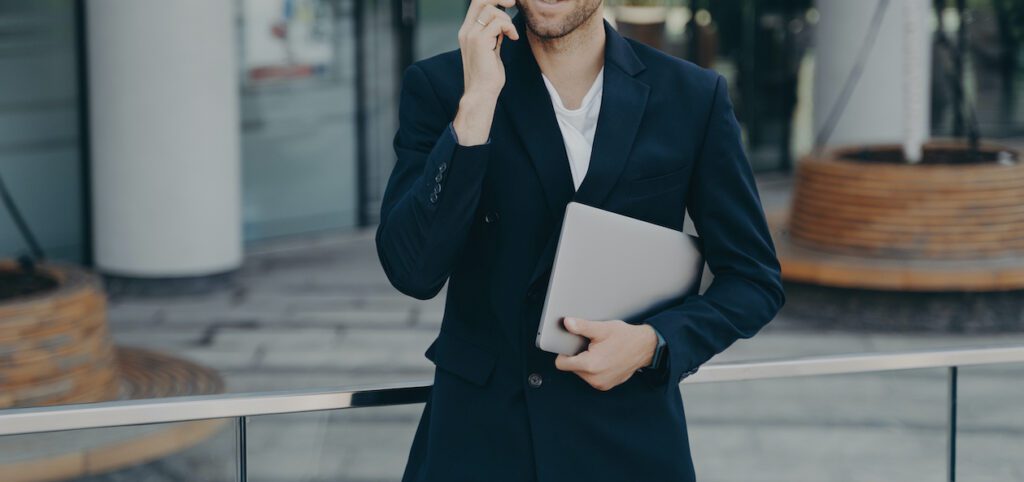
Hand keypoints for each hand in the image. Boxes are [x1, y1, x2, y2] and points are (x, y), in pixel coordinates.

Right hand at [453, 0, 517, 144]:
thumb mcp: (491, 49)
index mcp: (467, 32)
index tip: (508, 3)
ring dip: (507, 19)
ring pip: (492, 11)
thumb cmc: (488, 75)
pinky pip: (499, 23)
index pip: (477, 4)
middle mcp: (466, 31)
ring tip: (511, 34)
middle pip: (480, 0)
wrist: (481, 93)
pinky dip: (509, 28)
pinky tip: (513, 38)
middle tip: (513, 3)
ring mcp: (471, 35)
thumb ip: (494, 35)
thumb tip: (503, 23)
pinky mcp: (480, 42)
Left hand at [555, 318, 659, 391]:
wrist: (645, 348)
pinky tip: (605, 359)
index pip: (561, 363)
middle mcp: (595, 378)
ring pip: (581, 373)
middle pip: (571, 368)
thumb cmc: (625, 337)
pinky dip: (594, 369)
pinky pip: (591, 378)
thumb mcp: (602, 328)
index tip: (571, 345)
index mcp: (591, 364)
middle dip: (577, 356)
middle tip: (591, 346)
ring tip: (599, 352)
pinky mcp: (606, 386)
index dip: (564, 352)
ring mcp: (601, 384)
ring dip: (586, 363)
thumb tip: (567, 323)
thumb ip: (582, 327)